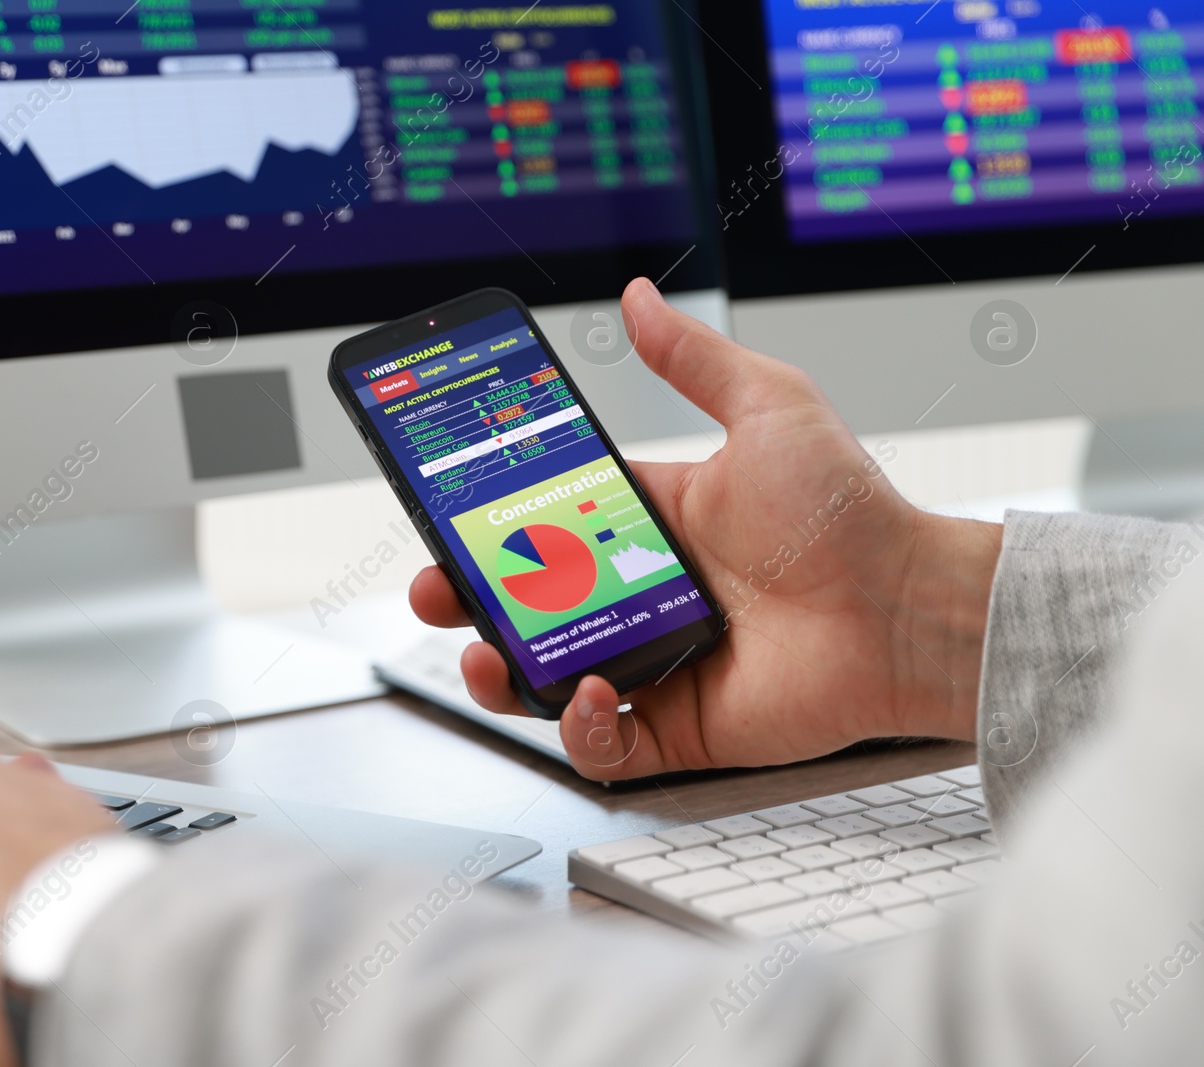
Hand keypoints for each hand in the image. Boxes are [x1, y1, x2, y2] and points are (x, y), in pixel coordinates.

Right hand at [411, 278, 1001, 779]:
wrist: (905, 609)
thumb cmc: (848, 513)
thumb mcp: (765, 409)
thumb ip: (692, 359)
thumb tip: (636, 298)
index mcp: (648, 523)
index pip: (542, 521)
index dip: (488, 522)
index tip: (447, 513)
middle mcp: (641, 595)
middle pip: (526, 604)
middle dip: (467, 600)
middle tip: (436, 590)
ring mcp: (655, 662)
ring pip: (547, 677)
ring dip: (500, 674)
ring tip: (484, 658)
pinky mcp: (678, 726)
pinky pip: (605, 742)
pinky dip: (581, 728)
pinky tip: (589, 694)